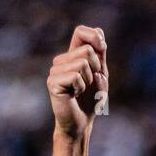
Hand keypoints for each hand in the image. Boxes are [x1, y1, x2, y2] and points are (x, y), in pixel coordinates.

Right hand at [46, 25, 108, 139]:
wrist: (81, 123)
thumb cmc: (91, 101)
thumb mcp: (101, 75)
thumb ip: (100, 55)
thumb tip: (98, 32)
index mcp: (73, 55)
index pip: (81, 31)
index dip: (94, 36)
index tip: (102, 48)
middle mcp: (62, 60)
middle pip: (87, 49)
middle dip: (96, 67)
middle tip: (89, 83)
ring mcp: (55, 71)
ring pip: (82, 63)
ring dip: (89, 80)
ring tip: (81, 90)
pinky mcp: (52, 82)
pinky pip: (75, 76)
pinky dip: (81, 87)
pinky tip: (74, 95)